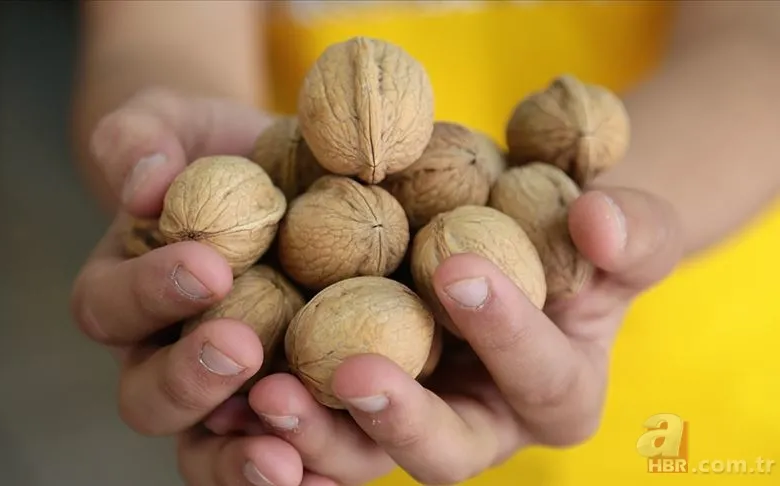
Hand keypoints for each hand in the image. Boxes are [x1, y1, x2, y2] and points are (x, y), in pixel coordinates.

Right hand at [70, 88, 314, 481]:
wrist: (276, 174)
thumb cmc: (214, 147)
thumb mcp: (173, 124)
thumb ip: (140, 140)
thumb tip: (143, 184)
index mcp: (125, 293)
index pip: (111, 307)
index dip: (150, 292)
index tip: (207, 264)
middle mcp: (163, 354)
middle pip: (148, 397)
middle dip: (189, 380)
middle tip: (238, 349)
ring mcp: (225, 391)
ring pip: (206, 448)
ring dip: (238, 456)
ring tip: (283, 455)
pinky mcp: (287, 402)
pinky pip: (282, 452)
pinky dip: (301, 470)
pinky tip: (329, 477)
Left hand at [204, 186, 681, 484]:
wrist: (503, 228)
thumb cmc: (569, 229)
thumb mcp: (618, 225)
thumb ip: (631, 230)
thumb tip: (599, 224)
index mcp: (553, 392)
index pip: (540, 378)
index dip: (508, 333)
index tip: (460, 267)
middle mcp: (480, 425)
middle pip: (444, 454)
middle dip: (401, 419)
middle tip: (356, 373)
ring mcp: (409, 419)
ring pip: (361, 458)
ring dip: (316, 436)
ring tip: (268, 395)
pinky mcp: (347, 403)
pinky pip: (309, 428)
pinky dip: (271, 418)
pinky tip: (230, 388)